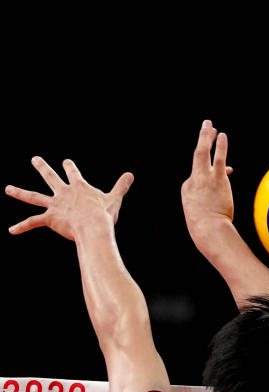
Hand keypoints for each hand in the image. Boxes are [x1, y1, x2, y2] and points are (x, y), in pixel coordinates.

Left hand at [5, 157, 132, 240]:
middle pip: (50, 177)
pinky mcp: (49, 218)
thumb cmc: (104, 214)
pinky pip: (33, 222)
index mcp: (79, 187)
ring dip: (19, 192)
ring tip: (8, 189)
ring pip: (33, 197)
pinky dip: (22, 227)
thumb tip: (131, 175)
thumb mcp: (115, 198)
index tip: (66, 162)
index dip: (69, 167)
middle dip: (42, 167)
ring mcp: (54, 205)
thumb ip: (121, 186)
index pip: (73, 173)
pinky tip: (11, 230)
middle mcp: (63, 193)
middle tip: (35, 159)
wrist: (93, 227)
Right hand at [181, 120, 234, 232]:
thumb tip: (226, 177)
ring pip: (202, 152)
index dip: (212, 172)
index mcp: (188, 189)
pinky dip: (220, 146)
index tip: (226, 170)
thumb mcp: (205, 210)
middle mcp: (194, 180)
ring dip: (206, 137)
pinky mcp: (217, 179)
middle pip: (196, 155)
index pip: (200, 175)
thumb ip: (214, 195)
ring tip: (210, 125)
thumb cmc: (208, 224)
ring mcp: (204, 178)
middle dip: (201, 139)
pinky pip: (219, 158)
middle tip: (205, 125)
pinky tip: (222, 135)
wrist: (208, 229)